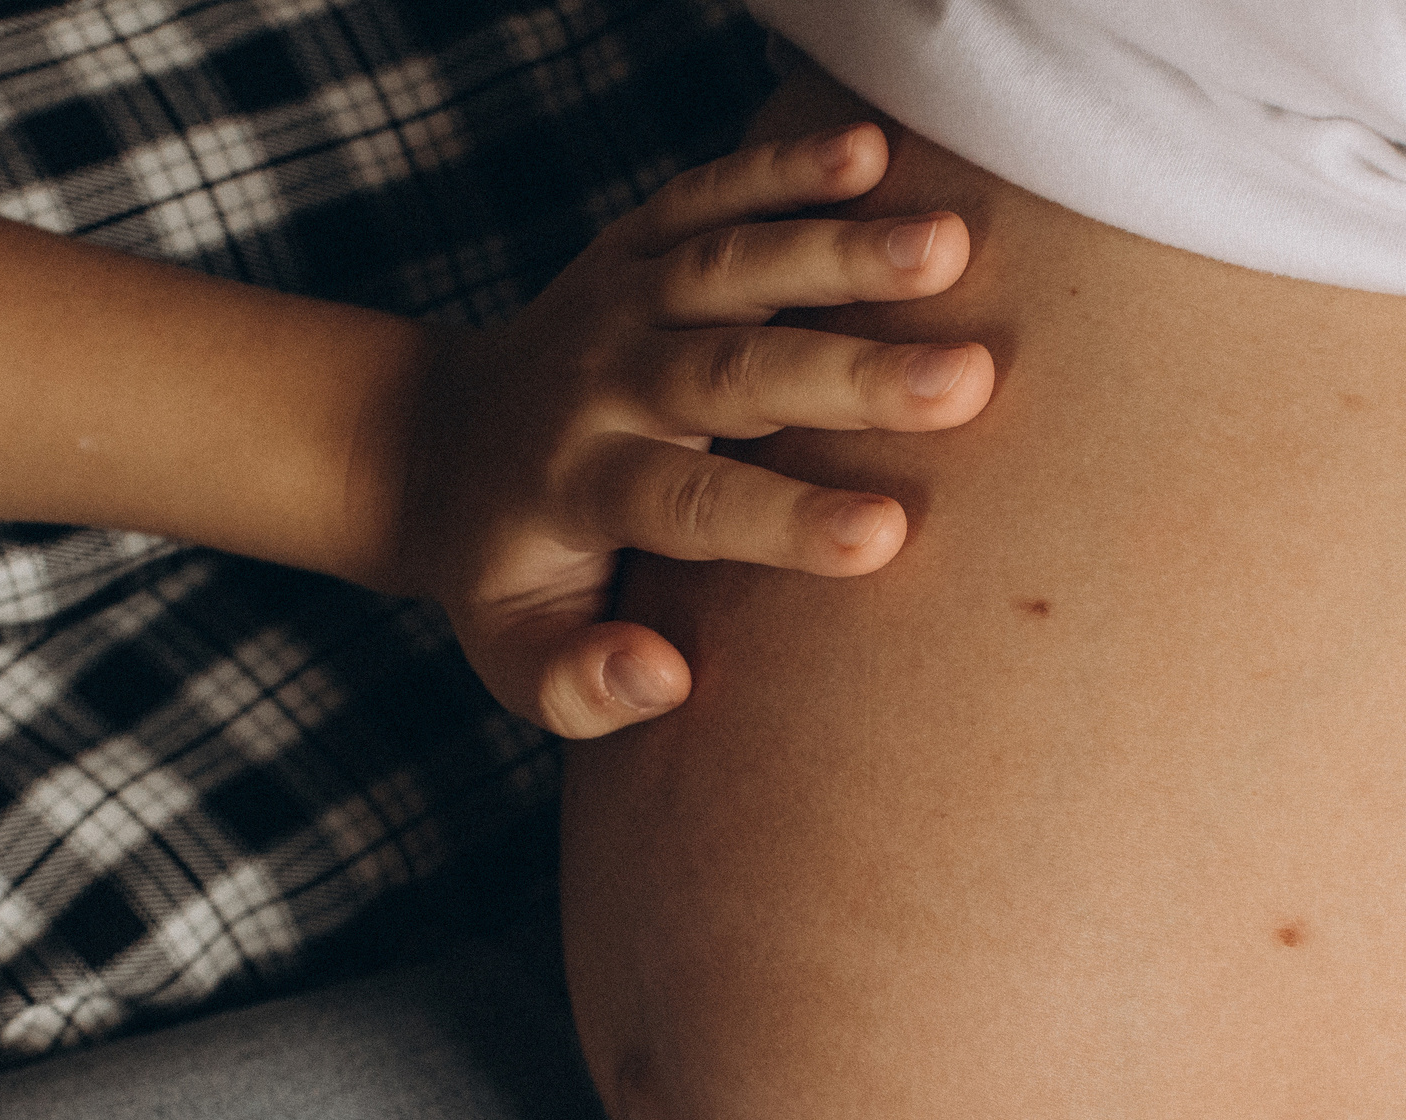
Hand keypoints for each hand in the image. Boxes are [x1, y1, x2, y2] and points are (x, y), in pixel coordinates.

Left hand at [386, 123, 993, 737]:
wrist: (438, 443)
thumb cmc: (511, 575)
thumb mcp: (514, 654)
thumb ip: (574, 685)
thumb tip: (664, 679)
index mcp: (575, 489)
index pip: (687, 502)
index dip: (784, 519)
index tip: (885, 534)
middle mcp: (597, 382)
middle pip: (729, 371)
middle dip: (850, 373)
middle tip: (968, 380)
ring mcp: (619, 300)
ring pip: (731, 265)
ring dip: (841, 250)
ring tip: (949, 245)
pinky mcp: (636, 245)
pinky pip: (711, 195)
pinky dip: (785, 164)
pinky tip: (874, 148)